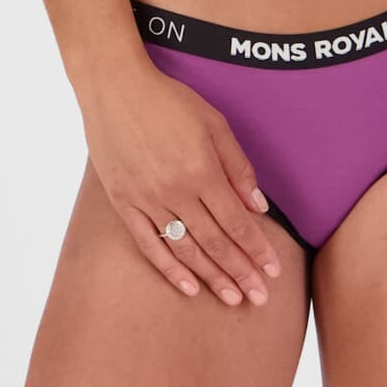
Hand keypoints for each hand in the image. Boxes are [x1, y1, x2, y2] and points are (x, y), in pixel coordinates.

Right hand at [81, 61, 282, 306]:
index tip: (272, 271)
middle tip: (260, 298)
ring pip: (185, 249)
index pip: (237, 222)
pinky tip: (188, 287)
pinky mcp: (123, 202)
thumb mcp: (215, 124)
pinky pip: (149, 243)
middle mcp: (175, 191)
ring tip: (232, 298)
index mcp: (201, 171)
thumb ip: (238, 168)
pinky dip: (169, 268)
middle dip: (241, 272)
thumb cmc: (169, 100)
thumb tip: (258, 208)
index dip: (257, 250)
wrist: (114, 87)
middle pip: (215, 243)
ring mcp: (146, 200)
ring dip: (212, 277)